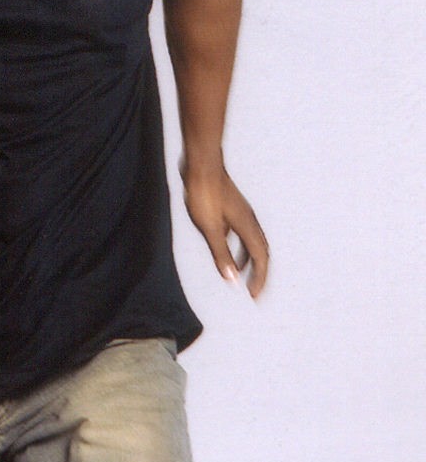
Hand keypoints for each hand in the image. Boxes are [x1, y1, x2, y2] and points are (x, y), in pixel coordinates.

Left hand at [182, 163, 269, 298]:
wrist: (201, 165)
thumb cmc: (204, 194)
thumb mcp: (210, 228)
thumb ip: (221, 255)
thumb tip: (233, 281)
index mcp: (248, 227)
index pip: (261, 259)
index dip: (260, 279)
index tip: (254, 297)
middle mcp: (249, 221)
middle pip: (260, 252)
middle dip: (259, 274)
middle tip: (253, 291)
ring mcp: (240, 214)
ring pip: (250, 242)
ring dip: (247, 261)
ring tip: (239, 275)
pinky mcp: (230, 209)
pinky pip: (239, 234)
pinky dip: (236, 247)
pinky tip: (224, 251)